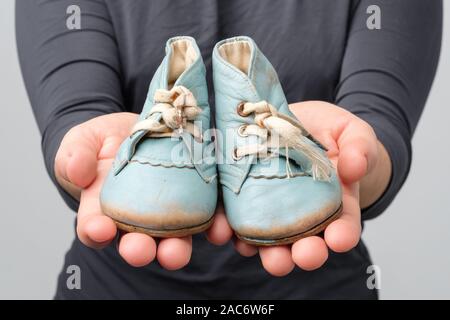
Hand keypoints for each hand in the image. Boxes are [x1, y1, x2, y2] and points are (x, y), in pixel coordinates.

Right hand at [55, 113, 231, 267]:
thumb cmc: (105, 141)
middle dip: (141, 249)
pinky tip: (220, 229)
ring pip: (175, 236)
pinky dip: (215, 225)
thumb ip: (75, 155)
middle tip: (142, 250)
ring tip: (180, 249)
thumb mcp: (83, 141)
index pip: (94, 227)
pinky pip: (208, 215)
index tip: (100, 229)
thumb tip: (79, 170)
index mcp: (103, 209)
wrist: (143, 126)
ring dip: (180, 247)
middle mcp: (138, 218)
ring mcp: (169, 210)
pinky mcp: (196, 196)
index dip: (95, 231)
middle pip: (138, 241)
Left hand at [209, 101, 391, 275]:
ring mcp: (270, 208)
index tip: (338, 240)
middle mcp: (301, 215)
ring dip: (258, 248)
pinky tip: (221, 229)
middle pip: (302, 243)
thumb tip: (355, 167)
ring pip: (266, 239)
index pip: (342, 226)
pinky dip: (227, 227)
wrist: (295, 122)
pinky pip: (234, 218)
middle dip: (300, 253)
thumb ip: (359, 147)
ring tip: (250, 248)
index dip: (341, 235)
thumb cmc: (329, 131)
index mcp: (334, 204)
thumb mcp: (351, 132)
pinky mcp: (243, 197)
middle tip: (299, 256)